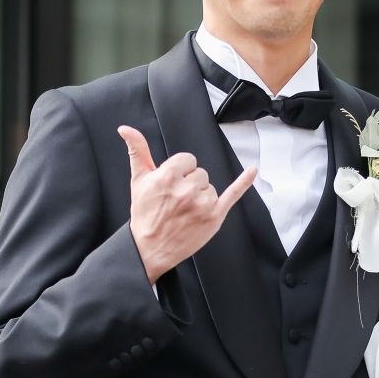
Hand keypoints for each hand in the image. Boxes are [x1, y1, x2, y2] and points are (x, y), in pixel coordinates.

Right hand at [118, 126, 256, 284]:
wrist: (150, 248)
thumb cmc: (145, 215)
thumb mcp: (138, 180)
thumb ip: (137, 151)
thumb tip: (126, 129)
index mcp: (168, 176)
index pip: (187, 159)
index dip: (180, 171)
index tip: (173, 184)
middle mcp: (187, 189)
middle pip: (200, 172)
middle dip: (190, 183)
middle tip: (177, 200)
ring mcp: (202, 203)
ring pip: (210, 186)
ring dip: (201, 195)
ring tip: (186, 210)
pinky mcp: (214, 216)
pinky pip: (233, 194)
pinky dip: (244, 182)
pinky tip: (252, 171)